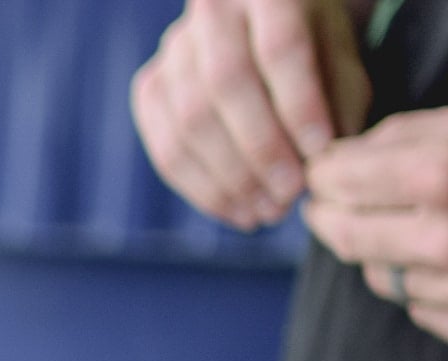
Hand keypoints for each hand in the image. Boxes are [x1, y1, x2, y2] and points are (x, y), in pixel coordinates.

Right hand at [134, 0, 367, 228]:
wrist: (256, 24)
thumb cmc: (310, 42)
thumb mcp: (339, 54)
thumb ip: (339, 99)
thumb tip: (325, 162)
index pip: (280, 48)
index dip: (299, 106)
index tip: (320, 156)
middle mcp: (211, 12)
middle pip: (226, 86)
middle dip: (259, 151)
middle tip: (288, 196)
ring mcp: (172, 51)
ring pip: (190, 122)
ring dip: (229, 179)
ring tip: (265, 213)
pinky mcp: (150, 87)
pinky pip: (165, 147)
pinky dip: (200, 188)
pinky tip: (233, 210)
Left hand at [309, 109, 447, 337]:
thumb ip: (409, 136)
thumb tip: (340, 155)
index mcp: (441, 175)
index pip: (341, 180)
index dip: (324, 174)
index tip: (322, 171)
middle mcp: (443, 237)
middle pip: (347, 234)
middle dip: (330, 216)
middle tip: (326, 204)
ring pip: (378, 275)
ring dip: (377, 252)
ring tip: (398, 227)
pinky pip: (417, 307)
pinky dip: (419, 283)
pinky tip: (442, 262)